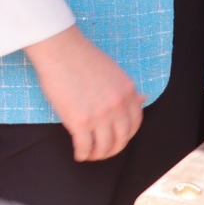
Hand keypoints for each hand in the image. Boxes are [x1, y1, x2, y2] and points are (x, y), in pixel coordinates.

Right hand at [25, 25, 144, 161]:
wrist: (60, 49)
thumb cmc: (82, 57)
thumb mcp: (113, 71)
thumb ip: (126, 89)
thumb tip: (142, 99)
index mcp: (127, 92)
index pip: (135, 124)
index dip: (126, 136)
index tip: (118, 139)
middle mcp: (118, 106)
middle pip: (121, 139)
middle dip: (112, 150)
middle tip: (103, 151)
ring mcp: (100, 115)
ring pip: (104, 147)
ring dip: (97, 155)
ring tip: (89, 154)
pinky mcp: (80, 122)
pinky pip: (85, 147)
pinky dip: (82, 154)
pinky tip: (78, 154)